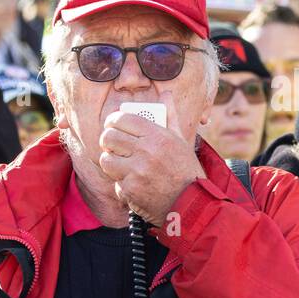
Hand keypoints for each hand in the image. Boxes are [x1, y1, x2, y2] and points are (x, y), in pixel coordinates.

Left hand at [97, 90, 202, 224]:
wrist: (191, 203)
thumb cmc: (186, 170)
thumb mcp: (181, 140)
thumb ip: (170, 116)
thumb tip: (165, 94)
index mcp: (158, 136)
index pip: (123, 119)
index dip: (112, 120)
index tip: (112, 124)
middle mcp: (146, 152)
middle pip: (109, 137)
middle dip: (107, 140)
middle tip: (112, 144)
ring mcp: (137, 172)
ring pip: (106, 160)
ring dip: (111, 162)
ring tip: (121, 165)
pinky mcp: (131, 190)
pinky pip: (115, 183)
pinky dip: (122, 185)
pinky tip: (134, 184)